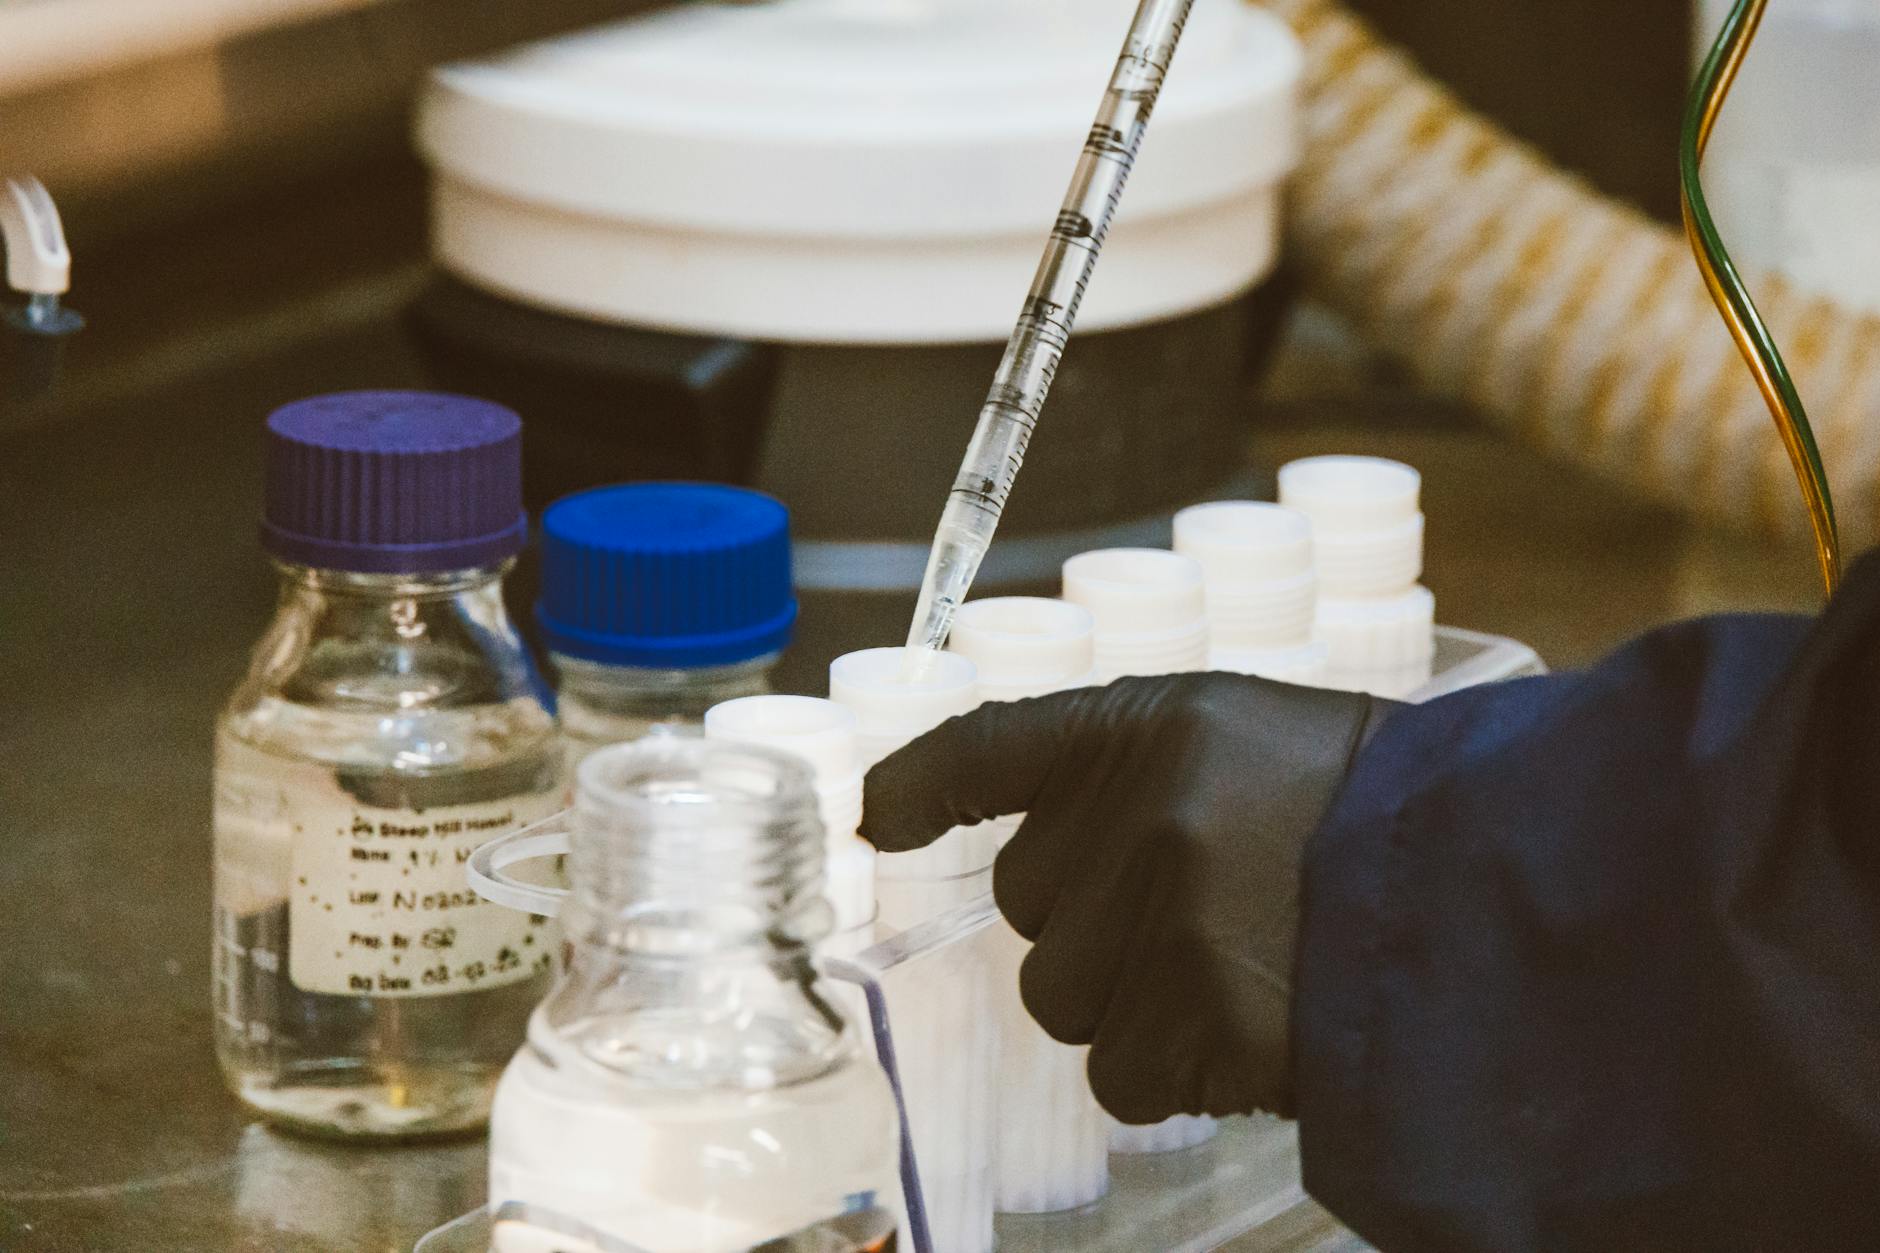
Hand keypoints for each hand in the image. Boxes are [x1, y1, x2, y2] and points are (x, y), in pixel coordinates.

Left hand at [861, 671, 1392, 1123]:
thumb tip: (1030, 850)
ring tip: (1239, 969)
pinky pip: (1122, 1073)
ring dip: (1134, 1003)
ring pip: (1066, 1000)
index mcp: (1149, 726)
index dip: (918, 783)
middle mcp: (1138, 811)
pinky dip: (1174, 1069)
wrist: (1493, 890)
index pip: (987, 746)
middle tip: (1203, 914)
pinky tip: (1249, 1026)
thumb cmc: (1371, 813)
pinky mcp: (1194, 1015)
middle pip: (1031, 907)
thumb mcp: (1250, 740)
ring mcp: (1163, 917)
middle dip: (1095, 925)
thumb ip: (1136, 774)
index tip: (876, 819)